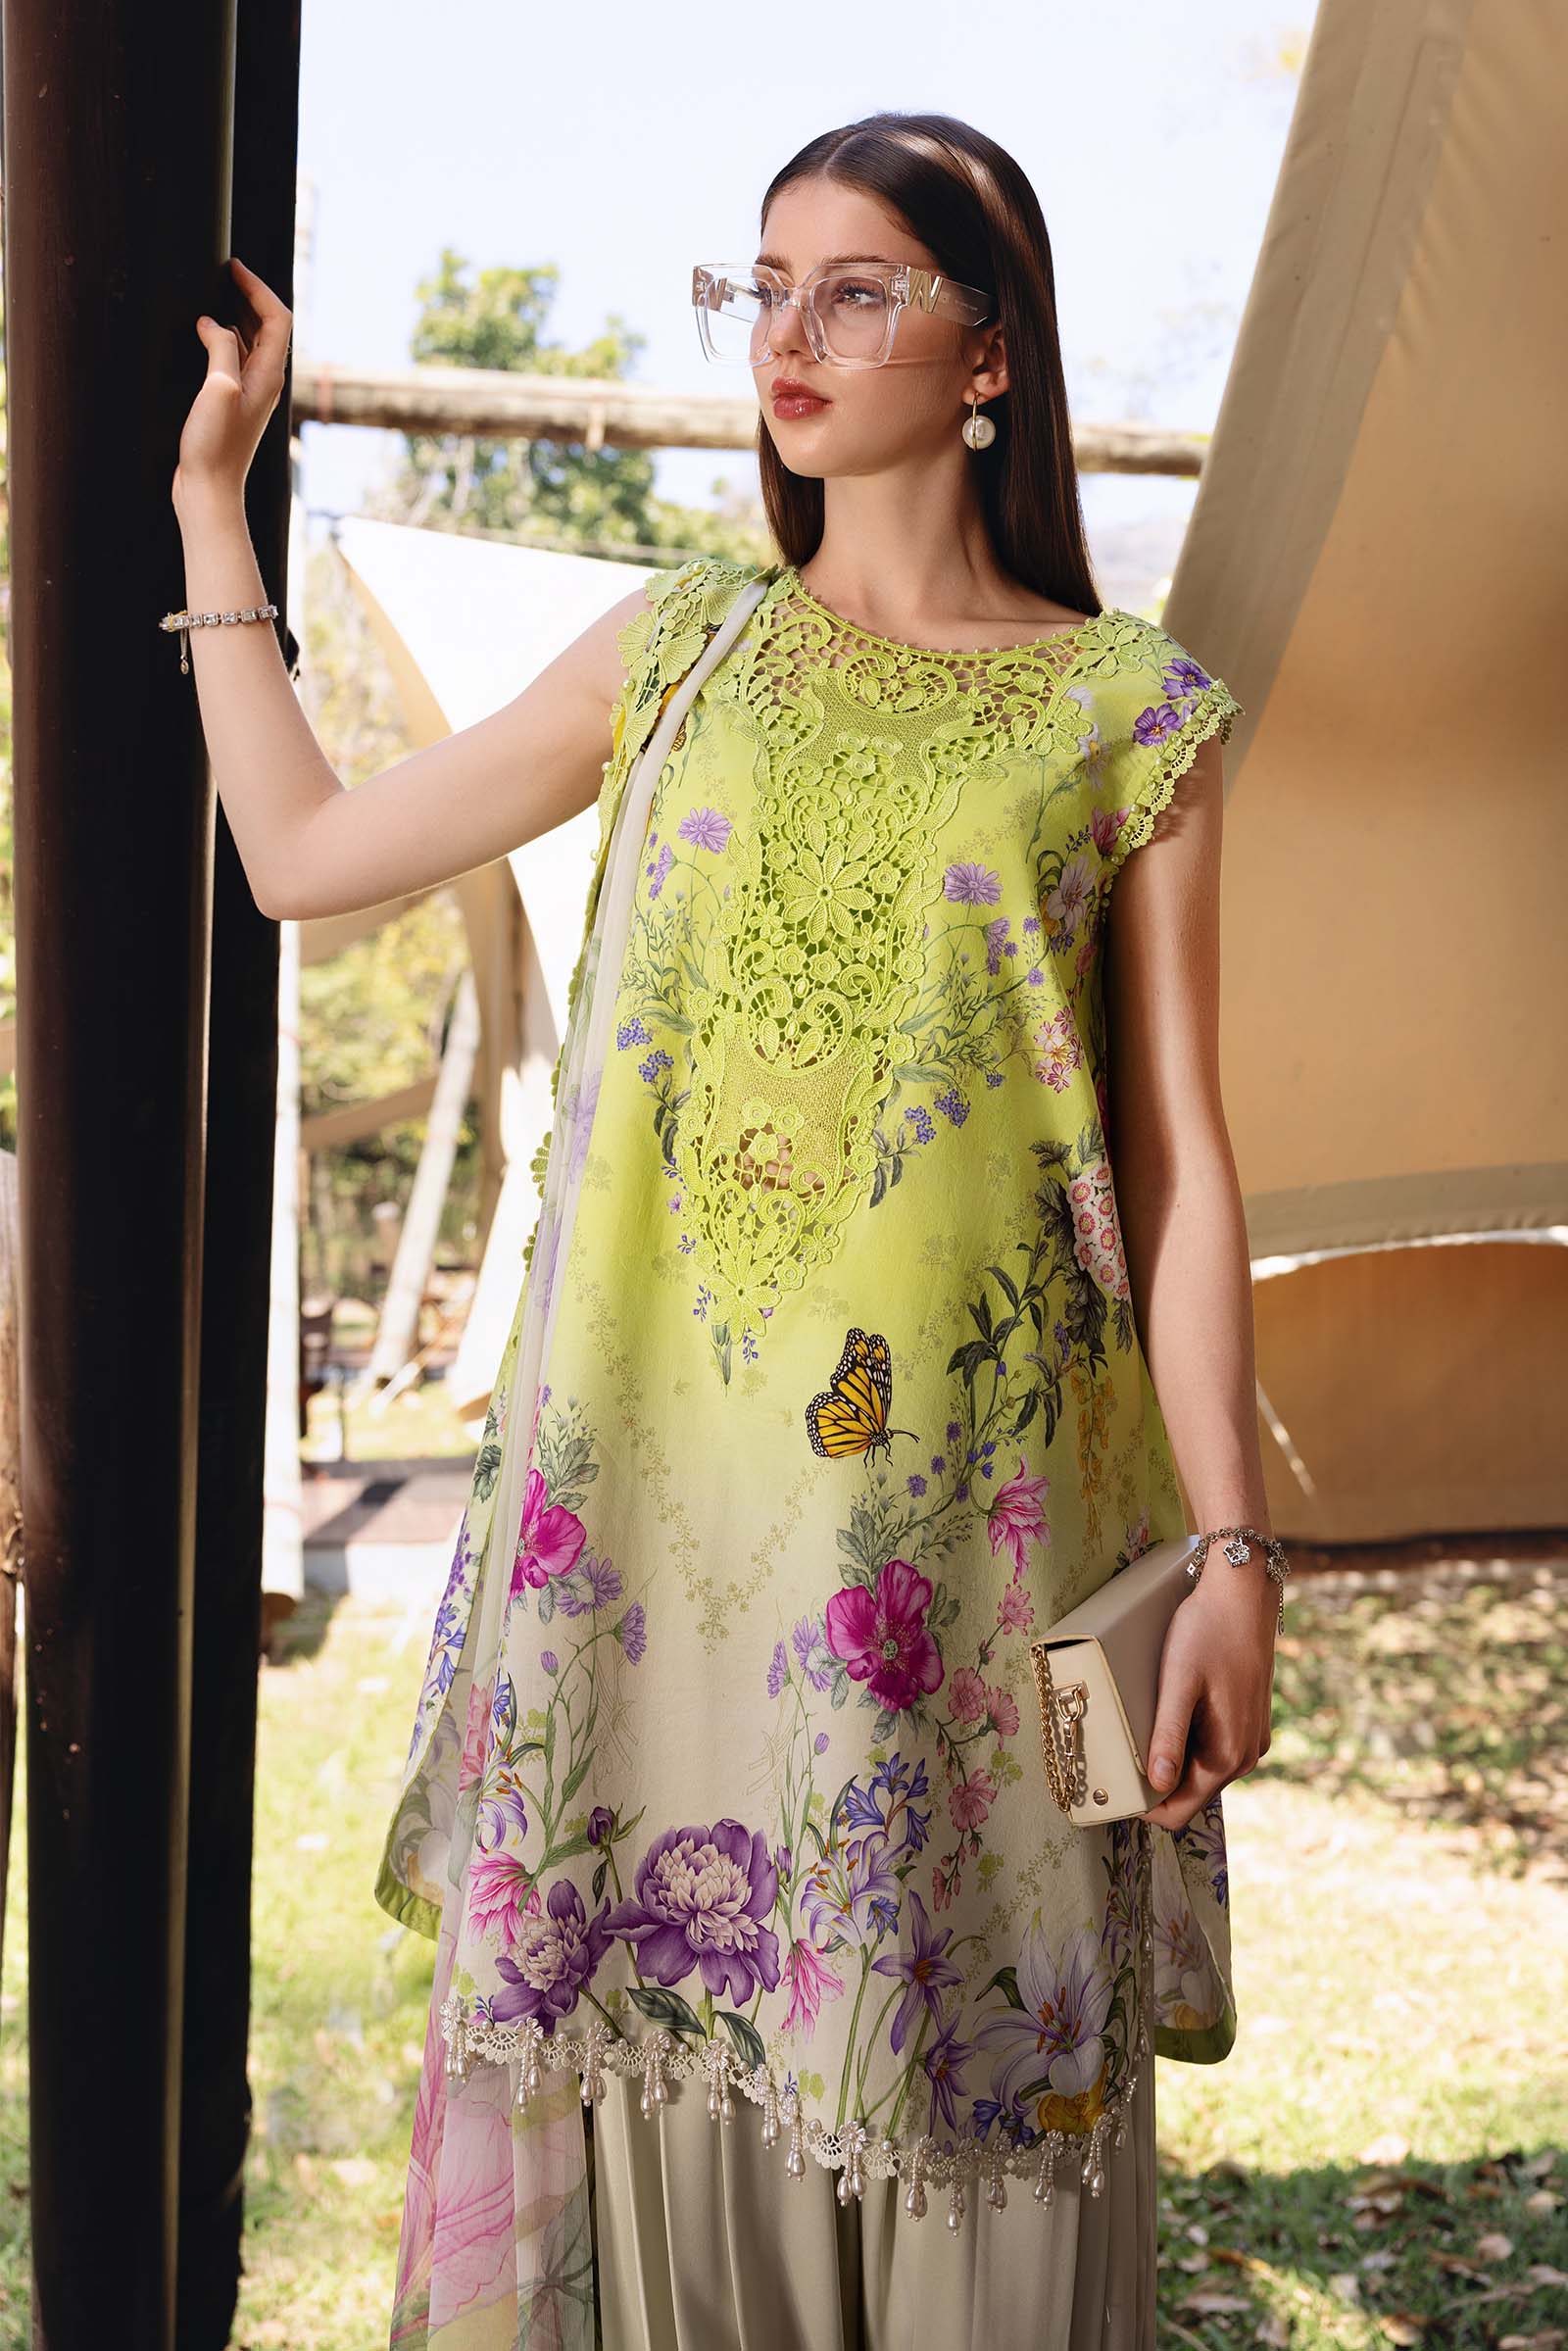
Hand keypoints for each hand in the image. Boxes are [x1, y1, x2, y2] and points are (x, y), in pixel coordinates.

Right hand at [172, 255, 291, 514]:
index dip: (258, 289)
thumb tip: (213, 323)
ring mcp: (249, 392)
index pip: (277, 319)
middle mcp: (265, 381)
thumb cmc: (214, 446)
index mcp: (269, 375)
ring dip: (237, 315)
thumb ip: (222, 349)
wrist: (209, 491)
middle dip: (249, 296)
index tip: (234, 268)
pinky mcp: (232, 403)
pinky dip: (224, 338)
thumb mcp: (218, 388)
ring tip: (214, 293)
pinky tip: (203, 334)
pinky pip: (234, 359)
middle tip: (223, 273)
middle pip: (268, 327)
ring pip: (250, 342)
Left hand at [1140, 1557, 1276, 1829]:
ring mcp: (1251, 1739)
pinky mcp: (1250, 1722)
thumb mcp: (1178, 1683)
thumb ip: (1169, 1736)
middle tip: (1118, 1756)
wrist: (1245, 1593)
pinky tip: (1171, 1713)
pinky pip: (1214, 1747)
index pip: (1180, 1810)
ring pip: (1202, 1770)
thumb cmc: (1207, 1631)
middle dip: (1155, 1783)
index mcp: (1228, 1754)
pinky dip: (1189, 1741)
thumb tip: (1158, 1785)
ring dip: (1171, 1759)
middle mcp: (1246, 1756)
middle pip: (1190, 1792)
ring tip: (1140, 1730)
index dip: (1144, 1807)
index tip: (1113, 1790)